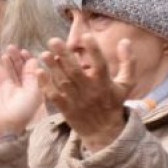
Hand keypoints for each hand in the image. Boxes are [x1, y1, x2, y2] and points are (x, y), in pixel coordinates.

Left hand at [36, 34, 135, 153]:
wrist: (104, 132)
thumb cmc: (113, 103)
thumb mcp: (126, 84)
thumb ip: (128, 62)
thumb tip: (125, 41)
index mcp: (105, 83)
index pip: (100, 64)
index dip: (94, 50)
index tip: (86, 35)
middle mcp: (90, 91)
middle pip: (75, 71)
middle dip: (64, 55)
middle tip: (54, 41)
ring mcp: (76, 100)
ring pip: (63, 81)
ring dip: (52, 67)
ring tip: (44, 54)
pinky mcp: (66, 108)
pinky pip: (54, 96)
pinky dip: (46, 84)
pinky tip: (39, 72)